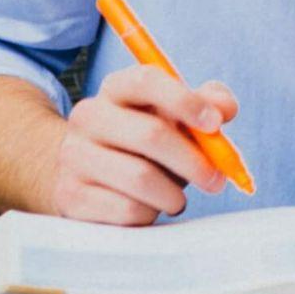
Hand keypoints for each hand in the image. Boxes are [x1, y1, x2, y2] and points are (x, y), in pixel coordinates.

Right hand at [50, 67, 238, 224]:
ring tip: (177, 198)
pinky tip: (148, 207)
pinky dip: (149, 213)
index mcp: (116, 88)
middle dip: (193, 161)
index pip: (147, 80)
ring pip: (140, 177)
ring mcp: (74, 156)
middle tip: (216, 180)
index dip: (185, 100)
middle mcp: (89, 116)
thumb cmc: (143, 144)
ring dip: (173, 194)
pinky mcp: (70, 196)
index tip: (215, 124)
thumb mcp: (174, 118)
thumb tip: (224, 108)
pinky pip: (126, 209)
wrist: (86, 176)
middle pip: (150, 134)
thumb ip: (206, 105)